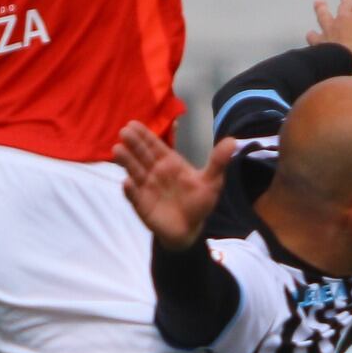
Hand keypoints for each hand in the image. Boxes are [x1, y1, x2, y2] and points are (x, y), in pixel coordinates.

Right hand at [112, 122, 233, 250]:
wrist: (190, 229)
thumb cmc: (198, 202)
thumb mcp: (212, 181)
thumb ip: (218, 161)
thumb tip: (233, 140)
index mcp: (169, 163)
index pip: (155, 146)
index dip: (145, 135)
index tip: (133, 123)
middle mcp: (154, 172)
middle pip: (142, 155)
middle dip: (133, 144)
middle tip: (124, 132)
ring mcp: (146, 187)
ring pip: (135, 172)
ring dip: (126, 161)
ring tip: (118, 150)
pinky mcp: (142, 204)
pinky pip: (134, 197)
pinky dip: (130, 190)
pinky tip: (127, 183)